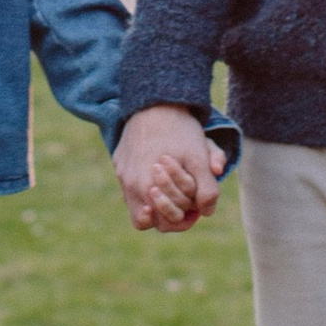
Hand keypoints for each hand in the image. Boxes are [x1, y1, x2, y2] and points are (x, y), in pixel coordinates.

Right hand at [115, 105, 223, 236]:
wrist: (155, 101)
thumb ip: (207, 188)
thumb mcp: (199, 157)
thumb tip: (206, 211)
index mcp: (147, 186)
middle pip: (148, 219)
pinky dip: (146, 186)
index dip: (181, 220)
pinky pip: (130, 186)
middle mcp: (130, 184)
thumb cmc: (179, 131)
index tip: (194, 210)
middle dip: (170, 211)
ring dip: (157, 201)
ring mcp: (122, 174)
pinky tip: (161, 175)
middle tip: (187, 202)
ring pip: (137, 204)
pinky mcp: (119, 162)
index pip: (161, 223)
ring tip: (174, 190)